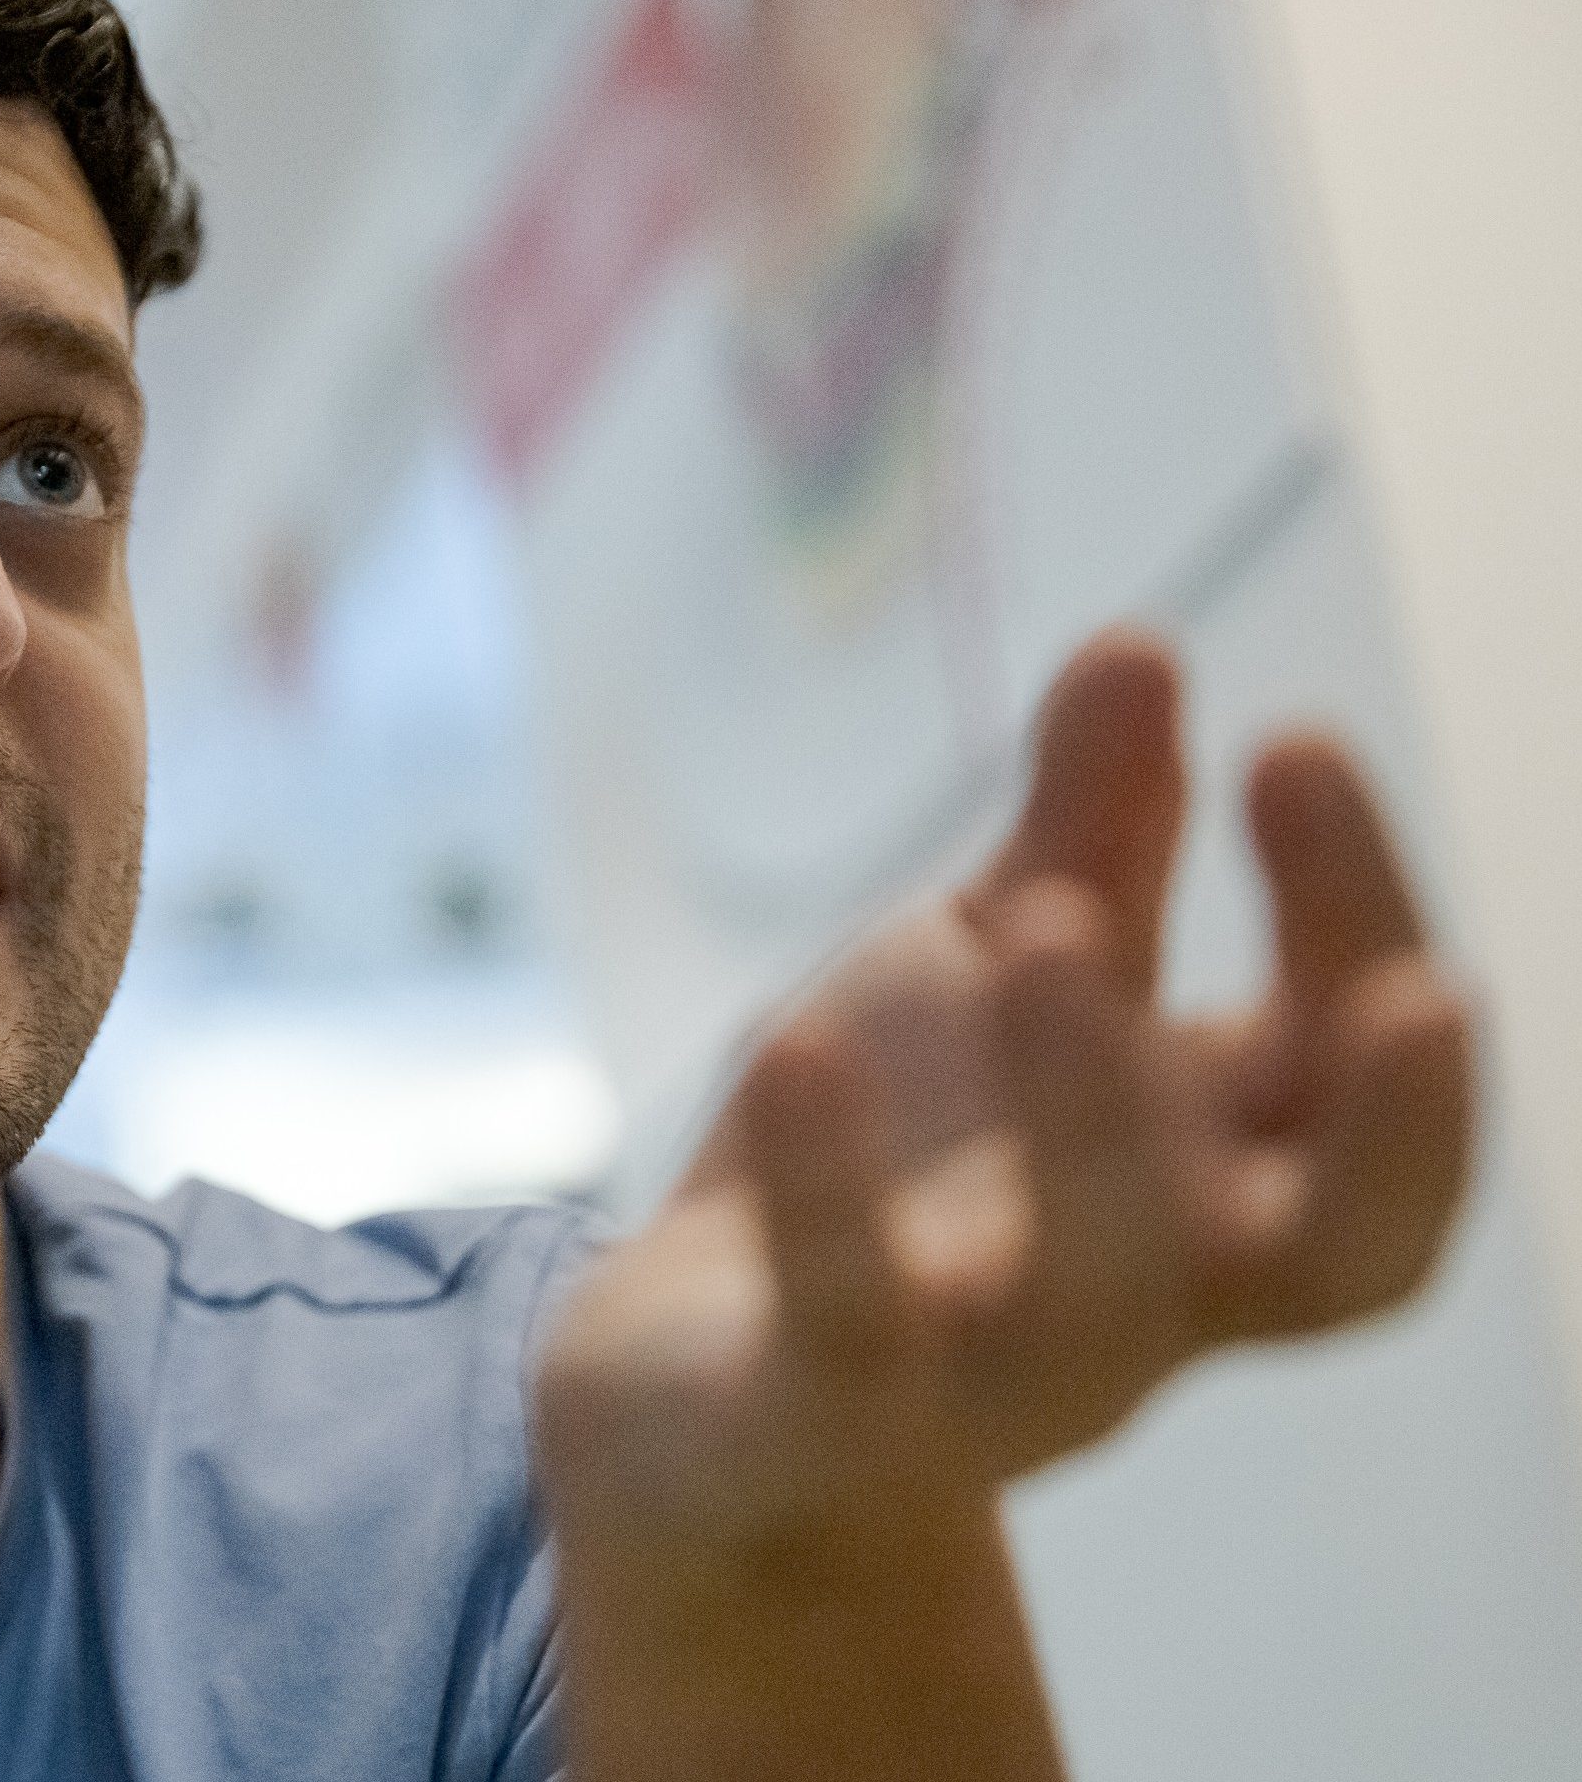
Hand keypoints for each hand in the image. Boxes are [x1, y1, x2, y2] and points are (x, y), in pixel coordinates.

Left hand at [534, 632, 1473, 1567]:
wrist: (678, 1395)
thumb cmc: (887, 1173)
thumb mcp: (988, 982)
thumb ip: (1081, 842)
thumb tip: (1137, 643)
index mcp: (1212, 1193)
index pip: (1364, 1084)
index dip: (1363, 916)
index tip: (1294, 736)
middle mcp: (1143, 1307)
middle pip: (1329, 1241)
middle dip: (1380, 1091)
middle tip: (1347, 884)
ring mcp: (990, 1379)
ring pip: (1096, 1292)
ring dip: (1088, 1106)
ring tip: (1044, 924)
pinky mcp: (817, 1414)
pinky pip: (849, 1326)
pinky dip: (830, 1195)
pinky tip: (799, 1047)